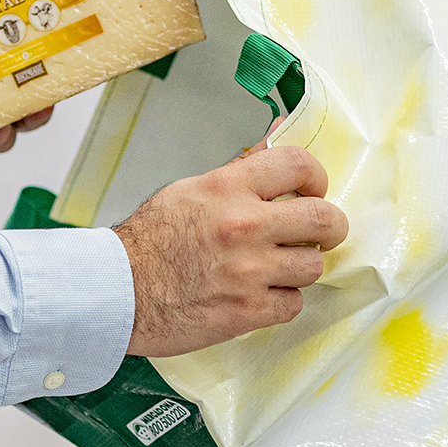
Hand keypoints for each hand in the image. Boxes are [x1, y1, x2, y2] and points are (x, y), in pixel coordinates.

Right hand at [115, 147, 346, 355]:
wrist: (116, 292)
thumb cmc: (148, 243)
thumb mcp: (191, 190)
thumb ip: (241, 171)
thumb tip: (277, 134)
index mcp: (229, 188)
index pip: (298, 164)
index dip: (316, 177)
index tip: (314, 189)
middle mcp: (244, 226)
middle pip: (324, 219)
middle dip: (331, 226)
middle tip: (322, 233)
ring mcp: (249, 272)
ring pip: (313, 266)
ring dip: (300, 267)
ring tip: (279, 267)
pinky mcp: (247, 311)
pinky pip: (293, 304)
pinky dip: (281, 301)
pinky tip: (261, 295)